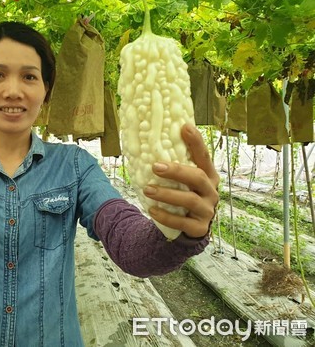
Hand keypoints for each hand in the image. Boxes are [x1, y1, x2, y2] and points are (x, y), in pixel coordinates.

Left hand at [144, 123, 219, 237]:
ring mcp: (207, 210)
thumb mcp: (180, 180)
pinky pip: (184, 223)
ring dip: (167, 194)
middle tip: (155, 167)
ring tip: (147, 189)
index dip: (196, 142)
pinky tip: (152, 210)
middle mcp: (211, 191)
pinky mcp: (200, 228)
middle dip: (177, 171)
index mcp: (207, 175)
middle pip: (198, 177)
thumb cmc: (182, 195)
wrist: (187, 227)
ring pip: (190, 200)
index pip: (204, 156)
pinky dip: (167, 216)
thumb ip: (172, 165)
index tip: (184, 127)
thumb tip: (145, 143)